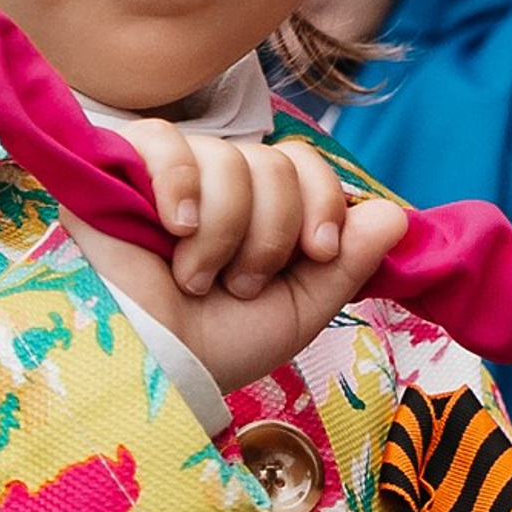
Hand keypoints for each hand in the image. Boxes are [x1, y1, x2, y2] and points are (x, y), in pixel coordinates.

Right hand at [65, 125, 408, 395]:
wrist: (148, 371)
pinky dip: (178, 185)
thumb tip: (395, 215)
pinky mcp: (117, 168)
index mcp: (258, 211)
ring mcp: (167, 174)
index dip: (322, 202)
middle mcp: (216, 184)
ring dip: (223, 234)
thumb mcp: (297, 311)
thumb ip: (347, 263)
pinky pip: (163, 140)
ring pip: (229, 159)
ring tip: (196, 280)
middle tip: (238, 285)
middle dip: (269, 234)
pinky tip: (175, 231)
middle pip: (274, 163)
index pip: (305, 163)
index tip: (317, 253)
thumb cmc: (214, 348)